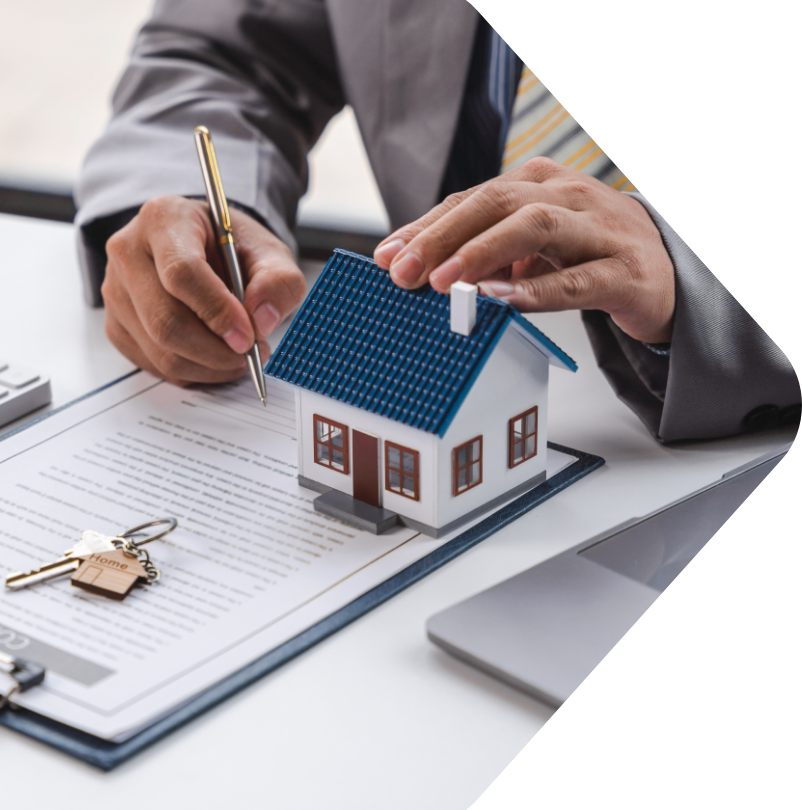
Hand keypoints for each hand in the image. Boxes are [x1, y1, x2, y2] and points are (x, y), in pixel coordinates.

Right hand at [102, 195, 305, 384]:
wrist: (206, 249)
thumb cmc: (232, 248)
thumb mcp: (269, 253)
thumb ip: (278, 281)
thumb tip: (262, 320)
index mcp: (164, 219)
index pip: (182, 273)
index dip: (217, 311)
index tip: (248, 336)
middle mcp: (129, 252)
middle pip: (165, 321)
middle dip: (216, 350)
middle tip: (252, 354)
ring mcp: (117, 291)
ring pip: (160, 350)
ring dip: (210, 367)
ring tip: (241, 356)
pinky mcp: (117, 325)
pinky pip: (155, 365)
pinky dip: (194, 373)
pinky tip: (217, 360)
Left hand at [373, 158, 674, 343]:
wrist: (668, 271)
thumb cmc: (589, 254)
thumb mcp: (531, 248)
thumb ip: (484, 253)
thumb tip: (420, 269)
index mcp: (538, 185)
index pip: (471, 200)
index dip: (425, 226)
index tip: (386, 255)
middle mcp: (566, 197)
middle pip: (496, 203)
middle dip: (443, 236)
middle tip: (403, 270)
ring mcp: (599, 230)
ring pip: (536, 227)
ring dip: (483, 252)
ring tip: (443, 282)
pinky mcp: (625, 272)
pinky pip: (577, 280)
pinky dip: (536, 290)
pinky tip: (501, 301)